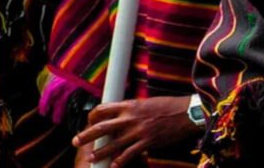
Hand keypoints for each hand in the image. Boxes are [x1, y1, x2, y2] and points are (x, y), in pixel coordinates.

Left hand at [73, 96, 200, 167]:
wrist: (187, 112)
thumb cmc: (170, 106)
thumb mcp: (148, 102)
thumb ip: (133, 110)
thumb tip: (123, 115)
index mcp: (130, 105)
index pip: (104, 109)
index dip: (93, 115)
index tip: (90, 120)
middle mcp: (130, 118)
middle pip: (101, 127)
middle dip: (86, 136)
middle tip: (76, 141)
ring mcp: (138, 131)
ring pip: (112, 144)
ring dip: (100, 152)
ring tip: (92, 158)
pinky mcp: (147, 142)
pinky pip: (129, 154)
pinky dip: (119, 162)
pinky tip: (113, 167)